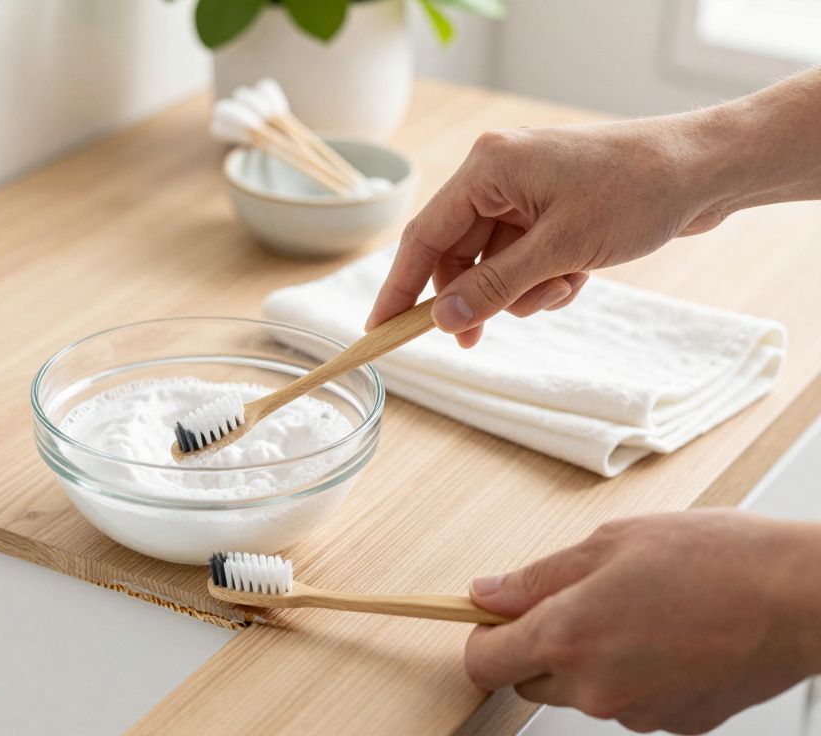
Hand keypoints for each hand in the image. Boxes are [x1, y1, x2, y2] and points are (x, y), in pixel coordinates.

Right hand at [367, 115, 730, 346]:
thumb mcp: (561, 249)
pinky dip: (545, 278)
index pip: (424, 236)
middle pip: (456, 254)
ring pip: (493, 263)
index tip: (378, 329)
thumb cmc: (636, 192)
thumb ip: (496, 286)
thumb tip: (444, 318)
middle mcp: (498, 174)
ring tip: (562, 287)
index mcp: (488, 168)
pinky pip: (524, 257)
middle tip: (473, 342)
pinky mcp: (551, 208)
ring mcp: (526, 191)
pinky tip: (579, 276)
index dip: (399, 287)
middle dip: (475, 297)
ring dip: (522, 290)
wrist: (706, 169)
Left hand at [464, 510, 820, 733]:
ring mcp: (635, 713)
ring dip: (590, 657)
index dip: (482, 636)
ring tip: (637, 609)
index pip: (483, 661)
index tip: (493, 616)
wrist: (798, 599)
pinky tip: (667, 635)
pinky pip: (629, 700)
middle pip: (529, 680)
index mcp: (567, 636)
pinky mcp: (673, 724)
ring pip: (582, 690)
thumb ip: (538, 577)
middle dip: (538, 644)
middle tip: (578, 599)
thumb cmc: (716, 561)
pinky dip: (634, 673)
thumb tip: (487, 593)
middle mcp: (594, 687)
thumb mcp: (609, 543)